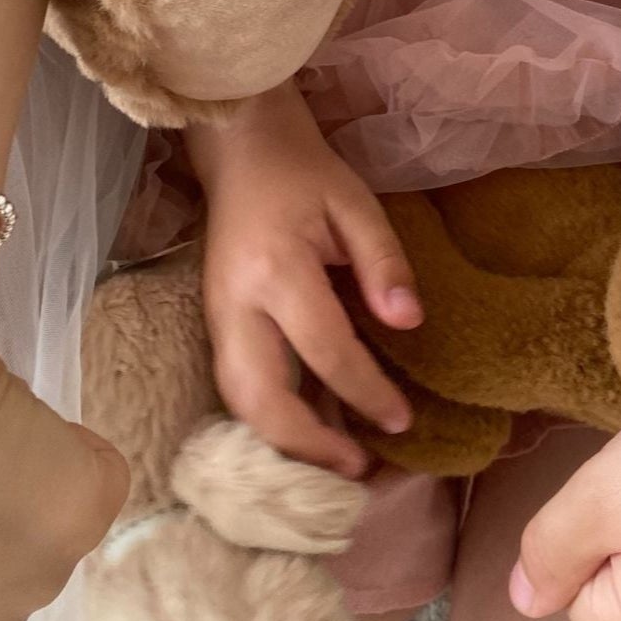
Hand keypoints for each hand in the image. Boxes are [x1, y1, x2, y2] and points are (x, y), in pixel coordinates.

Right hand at [186, 79, 423, 477]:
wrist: (242, 151)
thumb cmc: (305, 174)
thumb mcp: (356, 204)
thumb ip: (383, 262)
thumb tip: (407, 322)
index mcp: (276, 269)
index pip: (324, 349)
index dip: (366, 391)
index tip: (402, 419)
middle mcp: (236, 303)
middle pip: (260, 398)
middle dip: (308, 445)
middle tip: (358, 469)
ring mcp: (216, 316)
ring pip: (238, 400)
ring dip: (283, 441)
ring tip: (335, 461)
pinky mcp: (213, 322)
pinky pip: (236, 385)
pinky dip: (270, 418)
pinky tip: (309, 430)